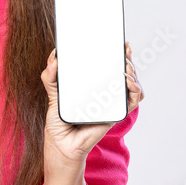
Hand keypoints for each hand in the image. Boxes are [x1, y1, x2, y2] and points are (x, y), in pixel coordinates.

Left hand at [40, 41, 144, 165]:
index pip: (110, 65)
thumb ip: (51, 76)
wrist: (61, 143)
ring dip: (133, 72)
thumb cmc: (60, 119)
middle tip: (123, 50)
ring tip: (126, 66)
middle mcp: (106, 92)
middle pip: (125, 71)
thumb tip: (54, 57)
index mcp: (94, 84)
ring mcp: (112, 102)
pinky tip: (127, 82)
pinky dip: (134, 89)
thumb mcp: (53, 93)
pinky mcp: (115, 114)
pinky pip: (131, 100)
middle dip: (128, 58)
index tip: (121, 41)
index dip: (119, 52)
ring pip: (133, 84)